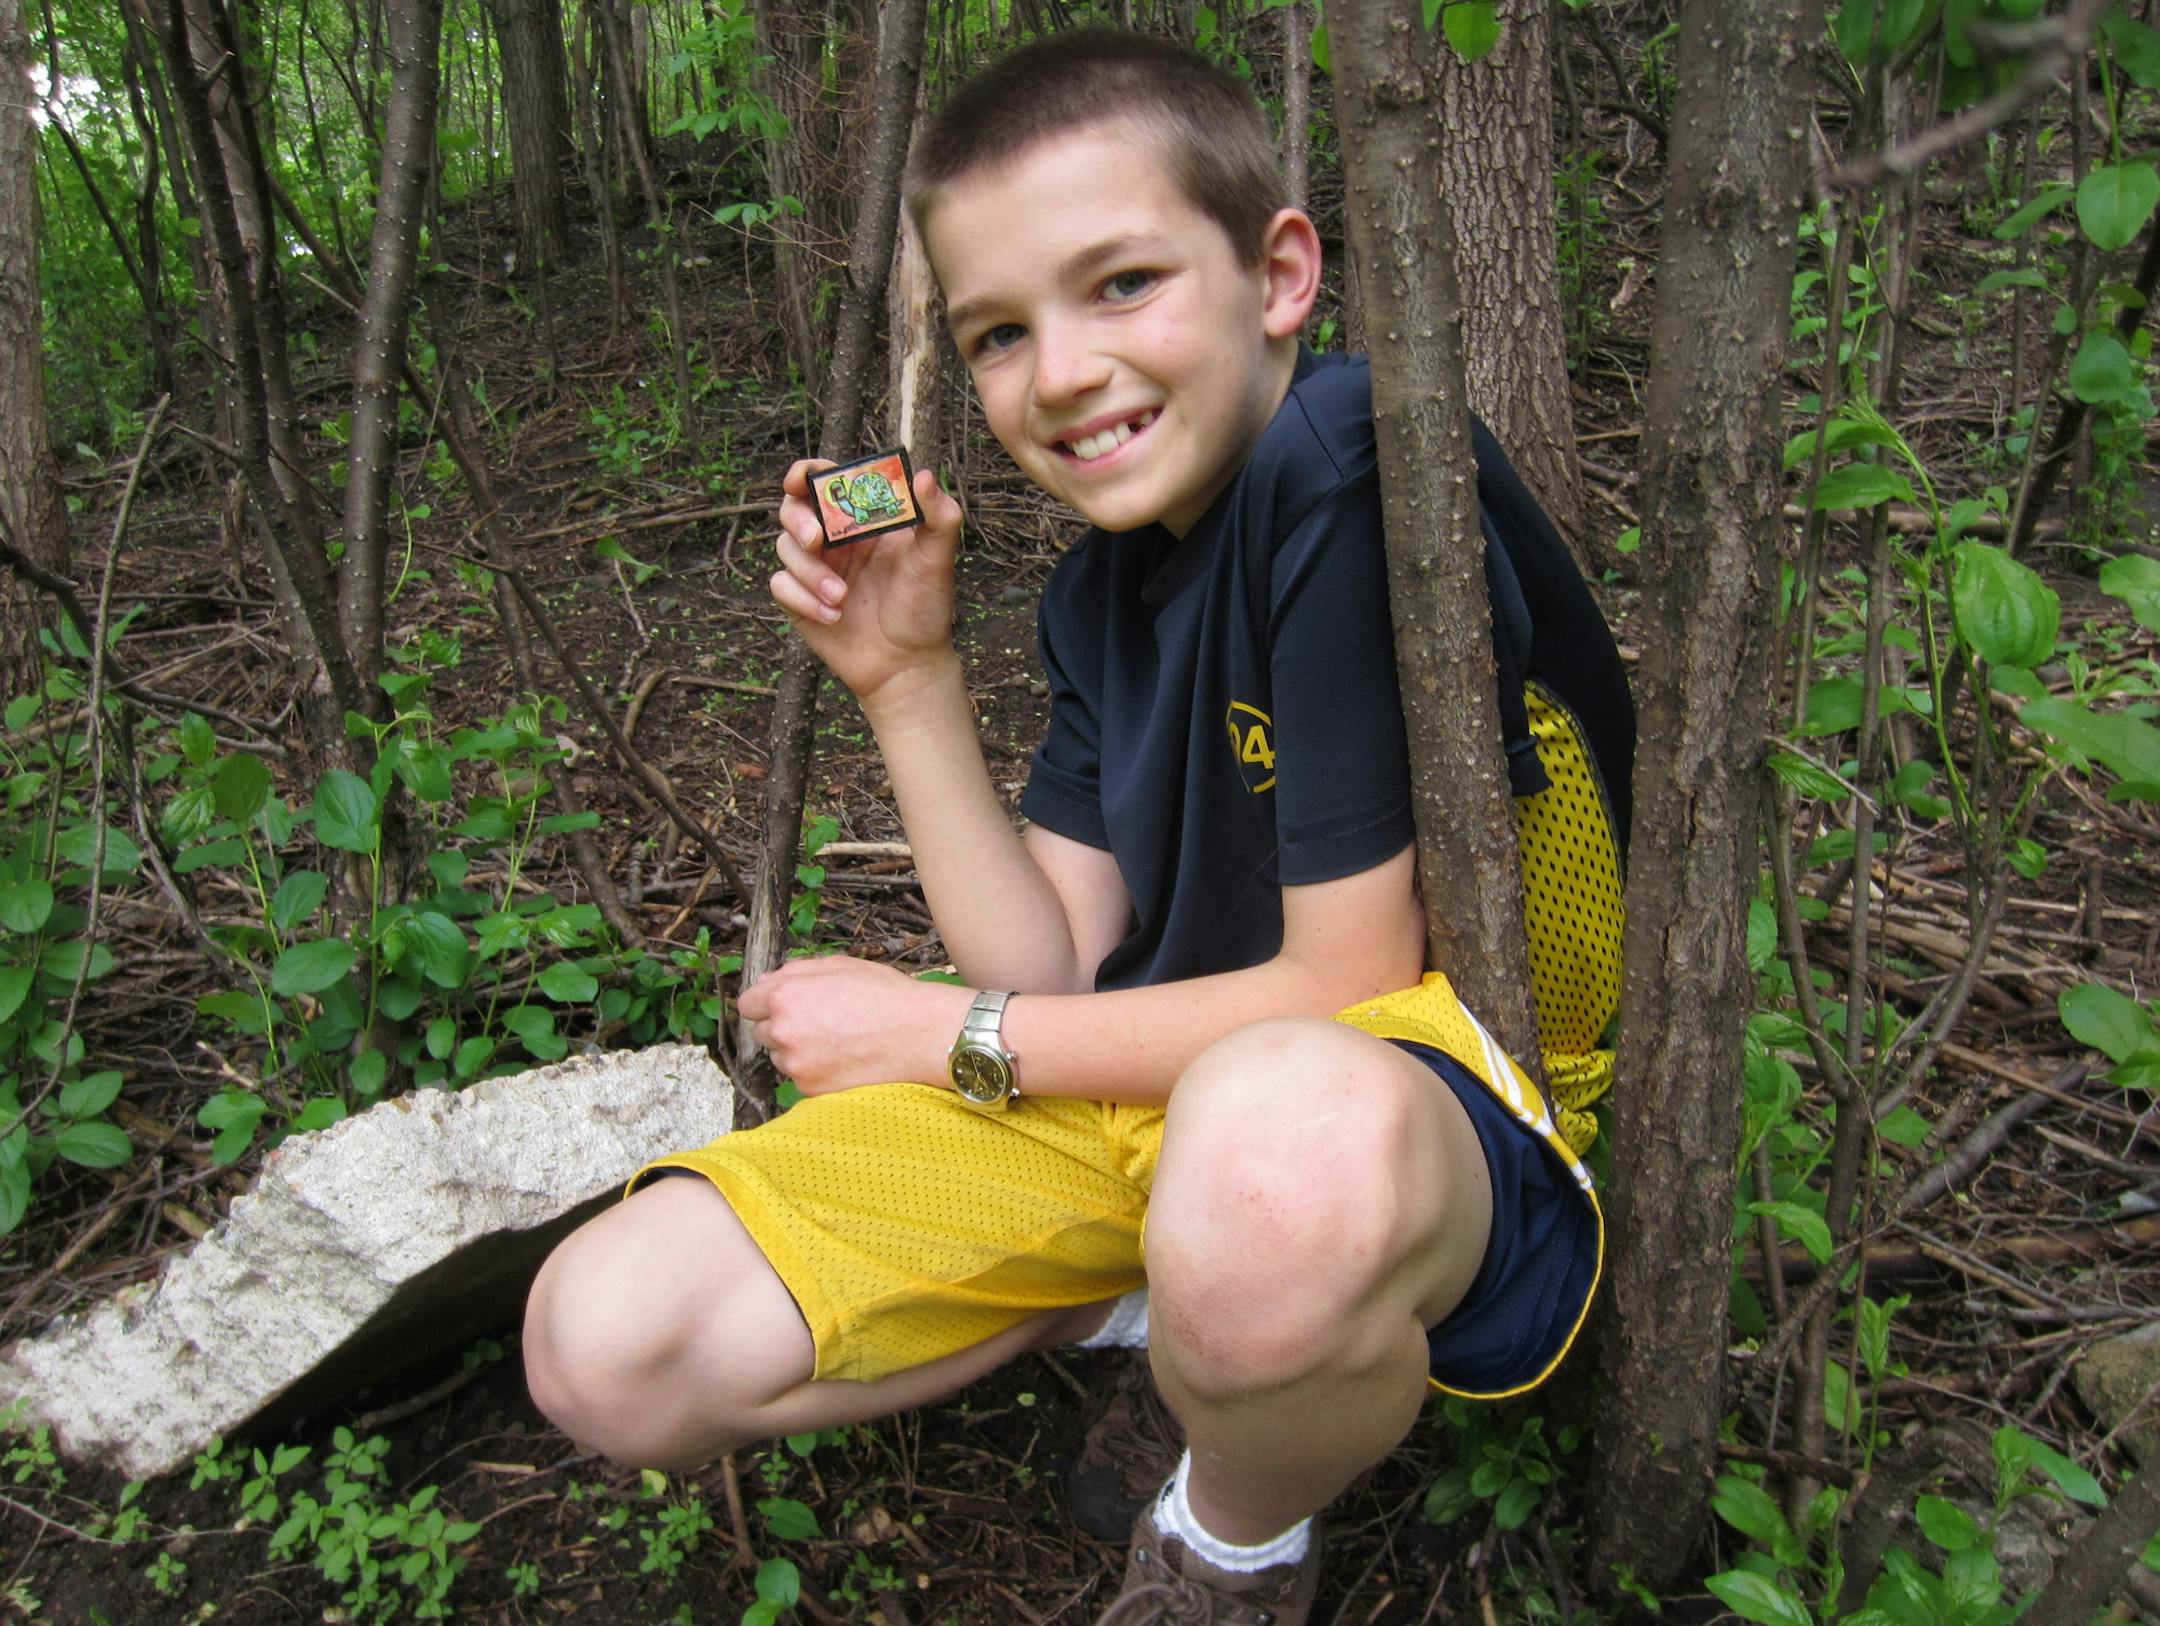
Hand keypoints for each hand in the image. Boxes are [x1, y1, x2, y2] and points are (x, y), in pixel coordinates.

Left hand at [736, 955, 973, 1096]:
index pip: (748, 1004)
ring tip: (837, 1042)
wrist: (919, 1034)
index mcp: (785, 995)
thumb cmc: (884, 995)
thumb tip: (765, 981)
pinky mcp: (811, 1090)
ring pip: (782, 1058)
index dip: (768, 1002)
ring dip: (798, 1051)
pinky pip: (801, 1079)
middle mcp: (783, 1031)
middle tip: (820, 1023)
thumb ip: (795, 970)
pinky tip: (844, 1059)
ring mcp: (796, 1064)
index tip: (787, 1005)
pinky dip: (816, 1072)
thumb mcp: (839, 965)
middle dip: (783, 1027)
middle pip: (763, 1033)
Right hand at [771, 461, 965, 707]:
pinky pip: (781, 585)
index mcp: (863, 520)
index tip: (803, 479)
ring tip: (842, 597)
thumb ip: (939, 516)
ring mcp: (816, 569)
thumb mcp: (937, 560)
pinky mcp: (800, 600)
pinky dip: (802, 598)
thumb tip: (922, 476)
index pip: (826, 482)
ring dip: (810, 572)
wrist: (907, 665)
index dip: (807, 473)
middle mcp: (836, 540)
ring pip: (785, 547)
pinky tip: (832, 617)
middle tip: (815, 539)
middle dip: (798, 519)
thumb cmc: (925, 609)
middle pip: (793, 508)